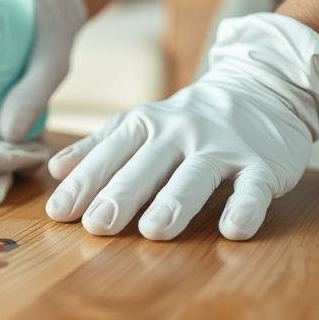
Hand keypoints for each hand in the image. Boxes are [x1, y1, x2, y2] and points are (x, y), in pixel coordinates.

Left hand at [45, 13, 318, 240]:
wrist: (263, 88)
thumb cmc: (189, 120)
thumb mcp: (141, 125)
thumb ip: (99, 148)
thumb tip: (55, 171)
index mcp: (147, 125)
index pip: (110, 154)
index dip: (84, 183)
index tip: (58, 213)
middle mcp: (181, 133)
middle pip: (147, 166)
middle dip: (121, 195)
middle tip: (97, 226)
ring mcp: (223, 148)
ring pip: (196, 175)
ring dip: (175, 202)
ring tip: (154, 230)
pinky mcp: (263, 165)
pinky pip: (253, 187)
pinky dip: (245, 207)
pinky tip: (233, 230)